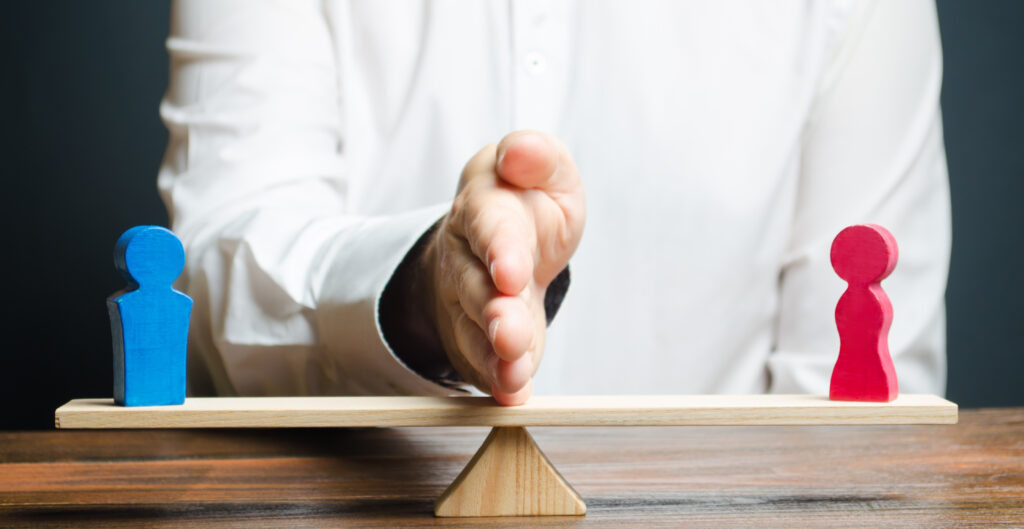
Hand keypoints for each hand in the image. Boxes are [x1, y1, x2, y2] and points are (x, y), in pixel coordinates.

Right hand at [423, 131, 584, 404]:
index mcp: (485, 206)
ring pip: (476, 330)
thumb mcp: (545, 170)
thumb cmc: (528, 203)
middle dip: (494, 312)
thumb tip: (522, 152)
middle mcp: (469, 258)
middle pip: (477, 287)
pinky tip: (513, 393)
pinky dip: (498, 381)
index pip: (490, 226)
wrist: (500, 243)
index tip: (511, 272)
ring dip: (495, 354)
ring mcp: (470, 303)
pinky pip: (484, 363)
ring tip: (514, 372)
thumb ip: (538, 158)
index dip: (500, 250)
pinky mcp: (480, 339)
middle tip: (509, 334)